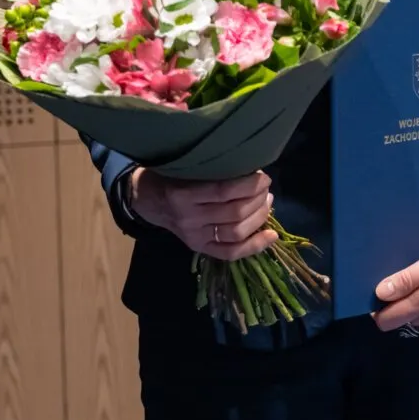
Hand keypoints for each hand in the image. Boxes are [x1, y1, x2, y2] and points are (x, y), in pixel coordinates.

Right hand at [127, 167, 276, 261]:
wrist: (146, 200)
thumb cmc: (169, 176)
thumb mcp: (185, 166)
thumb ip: (214, 169)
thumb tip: (252, 169)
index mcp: (183, 195)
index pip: (224, 191)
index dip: (250, 184)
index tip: (263, 176)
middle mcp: (189, 219)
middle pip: (235, 213)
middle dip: (258, 199)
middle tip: (266, 188)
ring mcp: (194, 237)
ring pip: (236, 233)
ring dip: (259, 217)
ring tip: (267, 202)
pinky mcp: (198, 249)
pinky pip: (230, 253)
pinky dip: (254, 246)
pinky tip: (272, 235)